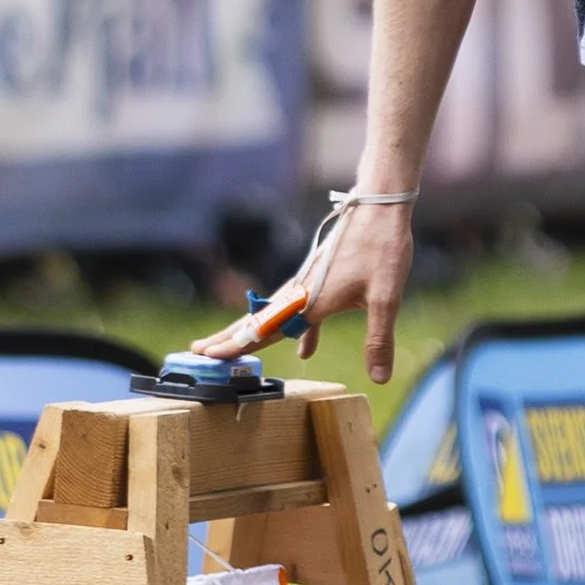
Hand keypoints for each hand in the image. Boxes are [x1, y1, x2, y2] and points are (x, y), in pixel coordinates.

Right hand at [187, 195, 415, 385]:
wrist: (380, 205)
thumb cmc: (382, 247)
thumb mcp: (386, 296)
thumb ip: (378, 339)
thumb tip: (378, 379)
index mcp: (310, 301)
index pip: (264, 330)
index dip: (236, 345)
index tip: (208, 356)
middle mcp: (302, 292)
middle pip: (257, 321)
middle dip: (228, 338)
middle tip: (197, 352)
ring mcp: (308, 283)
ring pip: (273, 314)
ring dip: (252, 332)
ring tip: (231, 346)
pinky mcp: (321, 278)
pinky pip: (297, 309)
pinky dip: (294, 330)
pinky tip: (305, 350)